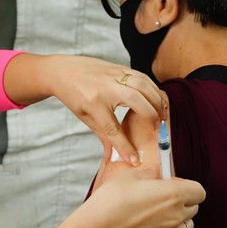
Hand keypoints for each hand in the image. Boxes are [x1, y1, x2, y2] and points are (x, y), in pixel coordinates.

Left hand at [3, 54, 166, 165]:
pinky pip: (143, 77)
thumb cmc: (74, 95)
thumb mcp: (85, 117)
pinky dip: (154, 89)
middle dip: (150, 117)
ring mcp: (115, 75)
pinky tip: (157, 100)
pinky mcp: (121, 67)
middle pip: (137, 102)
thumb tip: (112, 158)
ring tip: (162, 116)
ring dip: (157, 101)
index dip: (125, 146)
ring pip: (144, 86)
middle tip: (157, 130)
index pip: (113, 129)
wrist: (64, 70)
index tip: (134, 160)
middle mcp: (106, 87)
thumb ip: (103, 135)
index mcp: (93, 103)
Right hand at [41, 169, 204, 227]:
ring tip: (158, 213)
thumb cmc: (112, 200)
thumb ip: (150, 174)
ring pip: (187, 225)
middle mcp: (176, 216)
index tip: (173, 185)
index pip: (199, 192)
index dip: (188, 186)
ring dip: (179, 218)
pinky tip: (147, 226)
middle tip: (163, 197)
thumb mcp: (130, 177)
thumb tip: (155, 176)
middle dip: (184, 201)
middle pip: (194, 208)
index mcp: (173, 195)